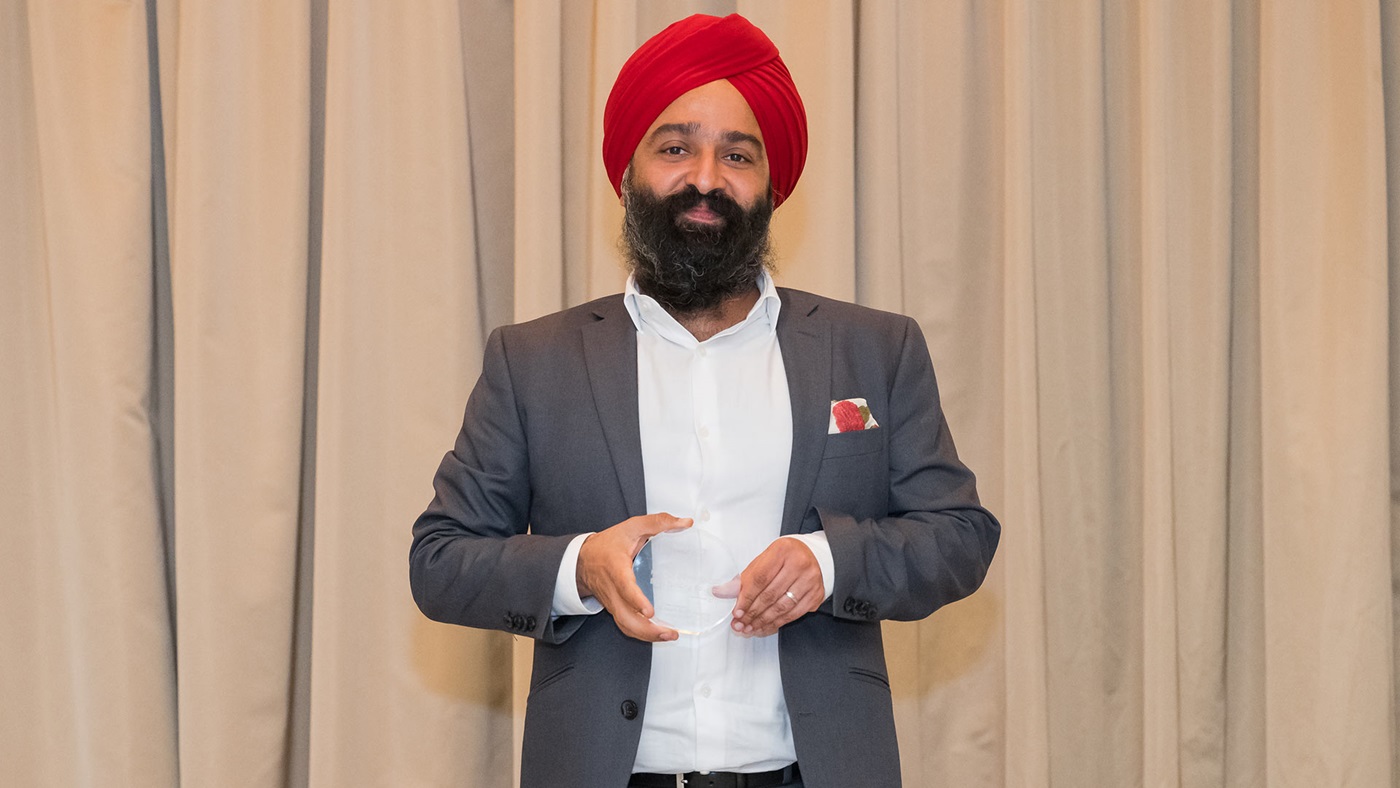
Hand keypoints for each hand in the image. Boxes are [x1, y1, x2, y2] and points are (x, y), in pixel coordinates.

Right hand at [577, 513, 691, 641]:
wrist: (581, 560)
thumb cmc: (607, 544)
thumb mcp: (631, 526)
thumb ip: (658, 522)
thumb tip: (685, 522)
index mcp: (616, 569)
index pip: (624, 587)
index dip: (636, 600)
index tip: (649, 611)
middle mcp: (612, 590)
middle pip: (626, 618)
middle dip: (647, 630)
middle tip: (669, 632)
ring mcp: (613, 603)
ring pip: (625, 626)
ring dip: (646, 635)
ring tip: (668, 636)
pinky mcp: (615, 609)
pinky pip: (626, 626)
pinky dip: (641, 634)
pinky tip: (658, 634)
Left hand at [716, 538, 822, 637]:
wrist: (812, 556)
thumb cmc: (783, 559)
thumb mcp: (762, 562)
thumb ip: (743, 579)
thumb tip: (721, 592)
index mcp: (782, 551)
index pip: (760, 579)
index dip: (746, 598)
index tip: (736, 612)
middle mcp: (799, 564)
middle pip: (771, 595)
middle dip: (752, 613)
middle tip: (740, 625)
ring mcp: (810, 580)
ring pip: (782, 608)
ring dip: (763, 622)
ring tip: (749, 628)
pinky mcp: (816, 595)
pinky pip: (794, 614)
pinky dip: (777, 624)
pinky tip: (765, 627)